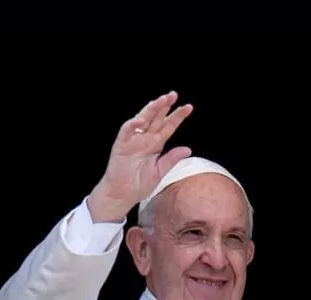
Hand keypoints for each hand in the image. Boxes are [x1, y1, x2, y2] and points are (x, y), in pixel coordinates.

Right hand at [89, 91, 193, 222]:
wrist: (123, 194)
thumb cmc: (140, 184)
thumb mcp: (160, 172)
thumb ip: (172, 159)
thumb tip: (188, 149)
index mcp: (155, 144)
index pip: (168, 126)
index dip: (178, 116)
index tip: (188, 107)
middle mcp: (145, 138)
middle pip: (157, 118)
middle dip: (164, 106)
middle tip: (173, 95)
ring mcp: (133, 139)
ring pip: (143, 119)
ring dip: (151, 109)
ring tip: (161, 101)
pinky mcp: (121, 144)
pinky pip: (127, 130)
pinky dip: (133, 124)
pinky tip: (142, 119)